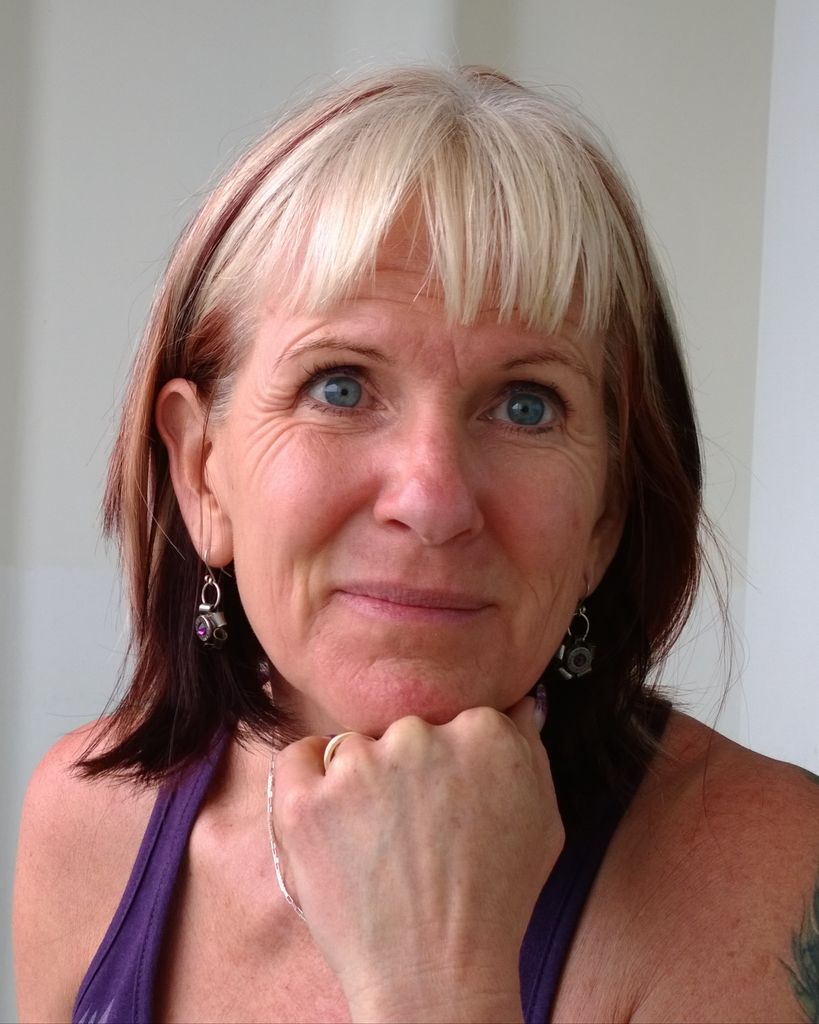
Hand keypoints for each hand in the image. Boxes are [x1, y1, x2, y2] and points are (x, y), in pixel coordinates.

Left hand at [271, 693, 563, 1021]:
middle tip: (413, 831)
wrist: (438, 977)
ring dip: (359, 781)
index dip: (448, 764)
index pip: (454, 719)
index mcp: (484, 732)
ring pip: (352, 747)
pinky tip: (330, 818)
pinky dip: (306, 779)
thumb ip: (529, 748)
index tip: (448, 803)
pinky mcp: (306, 801)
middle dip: (405, 770)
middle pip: (403, 731)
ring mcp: (359, 767)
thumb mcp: (543, 821)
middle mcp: (420, 736)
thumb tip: (518, 706)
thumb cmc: (496, 905)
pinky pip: (297, 758)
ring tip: (377, 845)